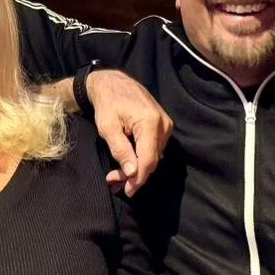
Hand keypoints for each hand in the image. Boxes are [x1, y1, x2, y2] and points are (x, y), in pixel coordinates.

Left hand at [84, 70, 173, 195]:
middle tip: (113, 183)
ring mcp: (166, 126)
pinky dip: (141, 159)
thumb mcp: (108, 128)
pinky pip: (154, 150)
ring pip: (153, 157)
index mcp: (150, 122)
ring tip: (116, 176)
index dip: (138, 179)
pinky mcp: (164, 127)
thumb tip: (132, 173)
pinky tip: (127, 164)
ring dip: (136, 169)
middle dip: (133, 175)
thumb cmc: (108, 104)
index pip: (148, 160)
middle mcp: (164, 125)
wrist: (113, 84)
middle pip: (152, 161)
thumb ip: (121, 150)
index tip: (127, 191)